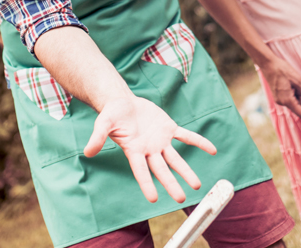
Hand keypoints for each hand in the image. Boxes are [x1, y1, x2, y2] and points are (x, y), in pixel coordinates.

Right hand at [84, 96, 216, 203]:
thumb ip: (98, 137)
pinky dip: (198, 142)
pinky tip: (212, 150)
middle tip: (182, 198)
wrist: (123, 101)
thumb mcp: (104, 123)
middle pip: (162, 170)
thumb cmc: (112, 114)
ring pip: (175, 159)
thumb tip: (88, 152)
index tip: (154, 198)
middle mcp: (149, 150)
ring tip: (197, 185)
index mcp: (134, 151)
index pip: (141, 171)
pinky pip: (186, 136)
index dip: (147, 184)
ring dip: (186, 171)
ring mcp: (160, 141)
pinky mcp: (168, 129)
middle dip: (171, 184)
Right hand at [260, 58, 300, 117]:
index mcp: (287, 100)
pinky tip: (294, 83)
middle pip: (298, 109)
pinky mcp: (278, 95)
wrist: (267, 63)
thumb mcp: (298, 80)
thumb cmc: (282, 70)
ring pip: (295, 103)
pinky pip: (290, 99)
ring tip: (298, 83)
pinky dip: (295, 94)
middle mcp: (282, 102)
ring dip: (300, 96)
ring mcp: (279, 99)